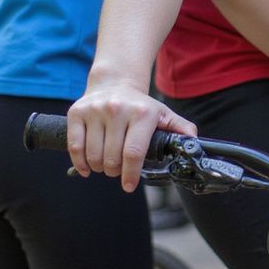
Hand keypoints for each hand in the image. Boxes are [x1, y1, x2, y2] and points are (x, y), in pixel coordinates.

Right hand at [67, 83, 195, 192]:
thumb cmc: (140, 106)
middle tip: (118, 170)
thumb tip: (194, 142)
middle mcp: (118, 109)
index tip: (129, 185)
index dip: (130, 174)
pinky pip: (74, 147)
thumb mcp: (163, 114)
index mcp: (142, 112)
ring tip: (106, 165)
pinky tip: (87, 167)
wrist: (115, 83)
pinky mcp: (77, 113)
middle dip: (115, 172)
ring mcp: (95, 110)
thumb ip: (180, 128)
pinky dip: (80, 162)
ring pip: (93, 155)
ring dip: (98, 168)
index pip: (134, 153)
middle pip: (112, 158)